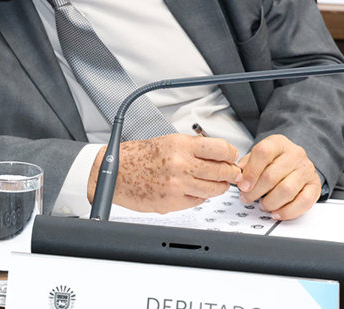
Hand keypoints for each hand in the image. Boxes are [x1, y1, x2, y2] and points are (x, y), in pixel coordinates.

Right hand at [89, 134, 240, 213]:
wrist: (113, 173)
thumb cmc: (135, 157)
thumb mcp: (165, 141)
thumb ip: (191, 148)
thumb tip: (217, 154)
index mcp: (179, 144)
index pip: (221, 149)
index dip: (231, 154)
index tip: (231, 157)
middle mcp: (180, 163)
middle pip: (223, 171)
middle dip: (230, 173)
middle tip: (230, 173)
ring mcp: (178, 184)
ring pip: (215, 189)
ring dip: (218, 187)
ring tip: (211, 183)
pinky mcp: (173, 202)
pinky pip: (199, 201)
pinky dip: (199, 197)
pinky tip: (191, 190)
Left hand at [236, 134, 320, 220]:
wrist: (297, 161)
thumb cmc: (275, 158)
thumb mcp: (259, 154)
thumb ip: (248, 163)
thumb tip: (238, 175)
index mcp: (278, 143)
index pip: (263, 153)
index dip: (250, 172)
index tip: (242, 186)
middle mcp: (295, 154)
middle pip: (272, 175)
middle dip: (255, 191)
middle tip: (246, 198)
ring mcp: (307, 170)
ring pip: (286, 190)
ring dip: (270, 202)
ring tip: (261, 205)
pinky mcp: (315, 186)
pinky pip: (303, 202)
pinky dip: (287, 211)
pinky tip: (276, 212)